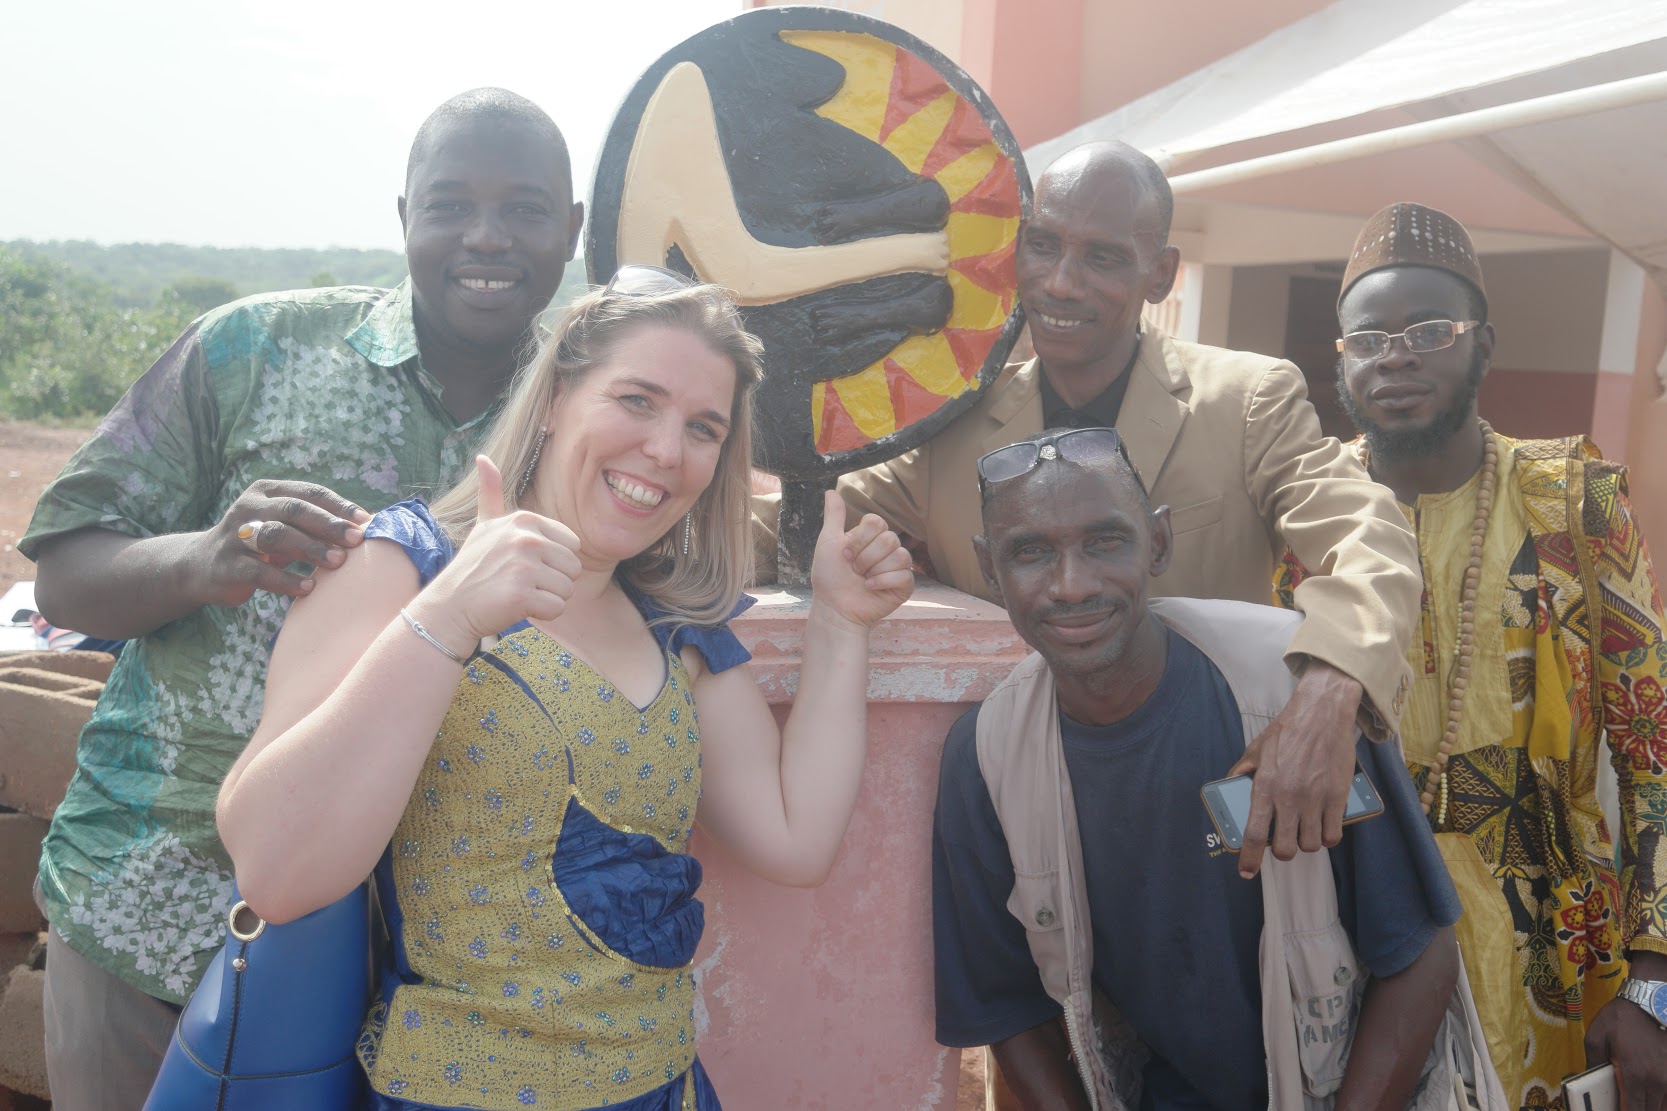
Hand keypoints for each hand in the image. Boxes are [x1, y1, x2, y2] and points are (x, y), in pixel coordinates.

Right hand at [190, 478, 370, 605]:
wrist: (200, 566)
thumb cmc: (257, 545)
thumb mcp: (281, 526)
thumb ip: (314, 524)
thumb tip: (365, 528)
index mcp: (267, 491)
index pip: (309, 493)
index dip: (339, 506)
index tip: (366, 521)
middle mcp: (249, 507)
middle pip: (294, 510)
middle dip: (328, 524)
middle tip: (357, 540)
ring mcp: (235, 536)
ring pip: (276, 536)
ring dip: (310, 548)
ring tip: (338, 562)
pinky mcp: (228, 566)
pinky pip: (259, 572)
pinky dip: (286, 580)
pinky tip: (309, 588)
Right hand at [407, 456, 583, 652]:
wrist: (451, 606)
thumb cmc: (474, 566)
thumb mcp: (484, 525)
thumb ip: (490, 493)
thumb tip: (483, 458)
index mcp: (525, 520)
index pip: (573, 545)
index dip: (554, 560)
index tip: (524, 563)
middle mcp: (526, 539)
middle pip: (574, 568)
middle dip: (553, 581)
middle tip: (520, 581)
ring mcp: (524, 567)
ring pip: (568, 590)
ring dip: (547, 598)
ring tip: (518, 592)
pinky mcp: (521, 596)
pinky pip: (557, 608)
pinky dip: (542, 613)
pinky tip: (517, 607)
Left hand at [808, 489, 912, 630]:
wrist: (834, 607)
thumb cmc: (829, 577)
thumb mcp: (828, 543)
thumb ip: (834, 517)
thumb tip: (830, 491)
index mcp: (871, 537)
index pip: (877, 522)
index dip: (859, 539)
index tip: (845, 554)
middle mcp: (886, 549)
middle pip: (889, 539)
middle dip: (865, 557)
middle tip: (854, 569)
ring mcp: (897, 567)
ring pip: (900, 555)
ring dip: (874, 570)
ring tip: (863, 580)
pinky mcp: (904, 586)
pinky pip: (905, 575)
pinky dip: (883, 582)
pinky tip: (871, 588)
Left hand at [1227, 660, 1361, 878]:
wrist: (1321, 715)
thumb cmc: (1286, 731)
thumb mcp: (1255, 750)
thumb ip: (1242, 772)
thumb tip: (1230, 785)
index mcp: (1265, 788)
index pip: (1255, 834)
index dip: (1250, 859)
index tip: (1246, 872)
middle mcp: (1289, 798)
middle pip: (1286, 849)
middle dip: (1283, 852)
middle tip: (1284, 842)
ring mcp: (1315, 800)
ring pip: (1311, 845)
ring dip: (1306, 843)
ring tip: (1304, 831)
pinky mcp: (1337, 798)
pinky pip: (1333, 834)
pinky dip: (1327, 837)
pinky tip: (1323, 829)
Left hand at [1588, 956, 1666, 1110]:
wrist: (1649, 1001)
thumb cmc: (1621, 1018)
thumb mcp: (1596, 1037)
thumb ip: (1592, 1064)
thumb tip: (1590, 1083)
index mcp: (1635, 1074)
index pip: (1633, 1110)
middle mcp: (1657, 1080)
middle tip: (1623, 1104)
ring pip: (1663, 1106)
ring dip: (1649, 1107)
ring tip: (1634, 1101)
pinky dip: (1661, 1100)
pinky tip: (1649, 1096)